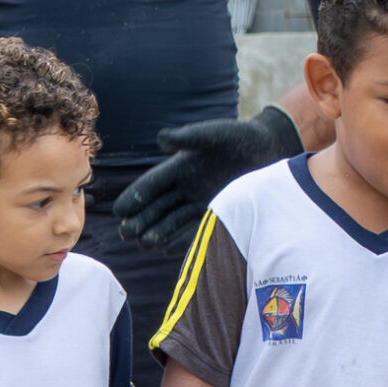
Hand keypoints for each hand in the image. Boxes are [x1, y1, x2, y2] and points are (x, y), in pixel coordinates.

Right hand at [114, 109, 303, 251]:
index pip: (152, 185)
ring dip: (158, 233)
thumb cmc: (239, 137)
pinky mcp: (219, 214)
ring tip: (144, 245)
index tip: (119, 211)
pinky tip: (168, 251)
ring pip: (173, 222)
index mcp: (180, 167)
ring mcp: (201, 203)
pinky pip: (196, 230)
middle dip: (141, 220)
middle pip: (158, 207)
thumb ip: (188, 138)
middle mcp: (187, 188)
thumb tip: (161, 139)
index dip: (135, 197)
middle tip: (125, 234)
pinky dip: (182, 240)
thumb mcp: (213, 135)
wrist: (268, 150)